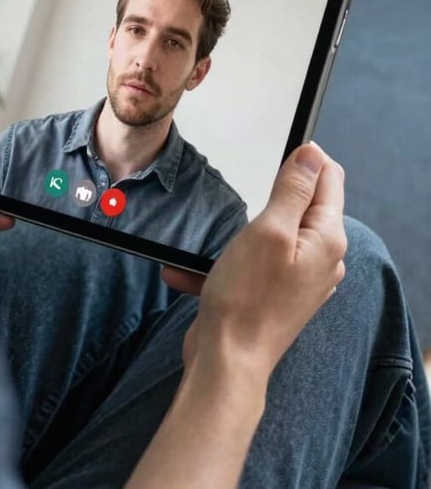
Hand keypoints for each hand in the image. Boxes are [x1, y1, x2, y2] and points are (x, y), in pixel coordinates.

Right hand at [163, 143, 345, 378]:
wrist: (226, 362)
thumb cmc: (245, 298)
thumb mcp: (268, 230)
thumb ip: (293, 190)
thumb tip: (312, 154)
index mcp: (326, 239)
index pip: (329, 178)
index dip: (303, 159)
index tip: (270, 158)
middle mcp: (320, 259)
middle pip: (300, 205)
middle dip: (265, 198)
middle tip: (238, 210)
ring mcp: (299, 279)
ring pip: (270, 233)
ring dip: (235, 233)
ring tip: (211, 246)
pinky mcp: (275, 294)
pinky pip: (249, 263)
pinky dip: (222, 261)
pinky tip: (188, 271)